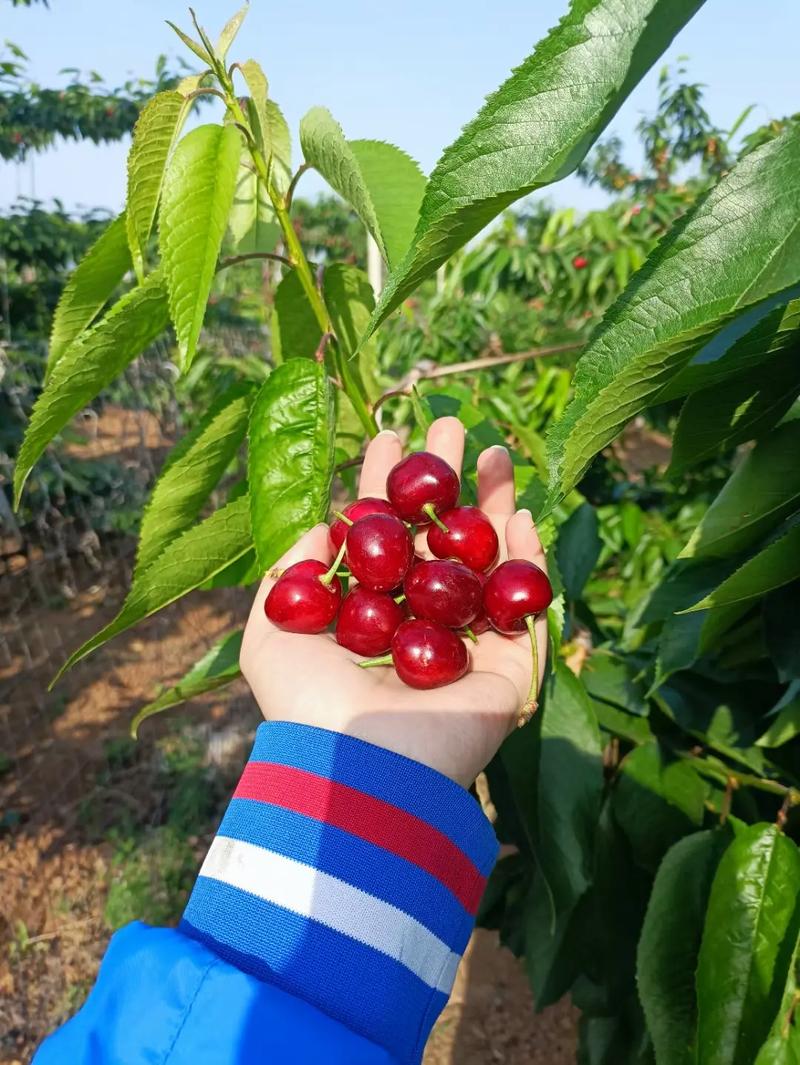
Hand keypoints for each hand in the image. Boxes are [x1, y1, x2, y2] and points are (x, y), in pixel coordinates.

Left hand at [239, 417, 548, 787]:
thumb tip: (319, 525)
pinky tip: (521, 514)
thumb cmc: (306, 702)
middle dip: (445, 480)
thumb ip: (290, 573)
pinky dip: (527, 560)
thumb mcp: (271, 631)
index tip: (390, 436)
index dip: (386, 484)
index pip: (382, 534)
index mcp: (367, 610)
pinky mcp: (508, 666)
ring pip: (486, 559)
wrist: (359, 768)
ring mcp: (466, 641)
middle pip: (438, 534)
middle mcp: (417, 620)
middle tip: (452, 423)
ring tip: (494, 451)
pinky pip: (525, 604)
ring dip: (493, 503)